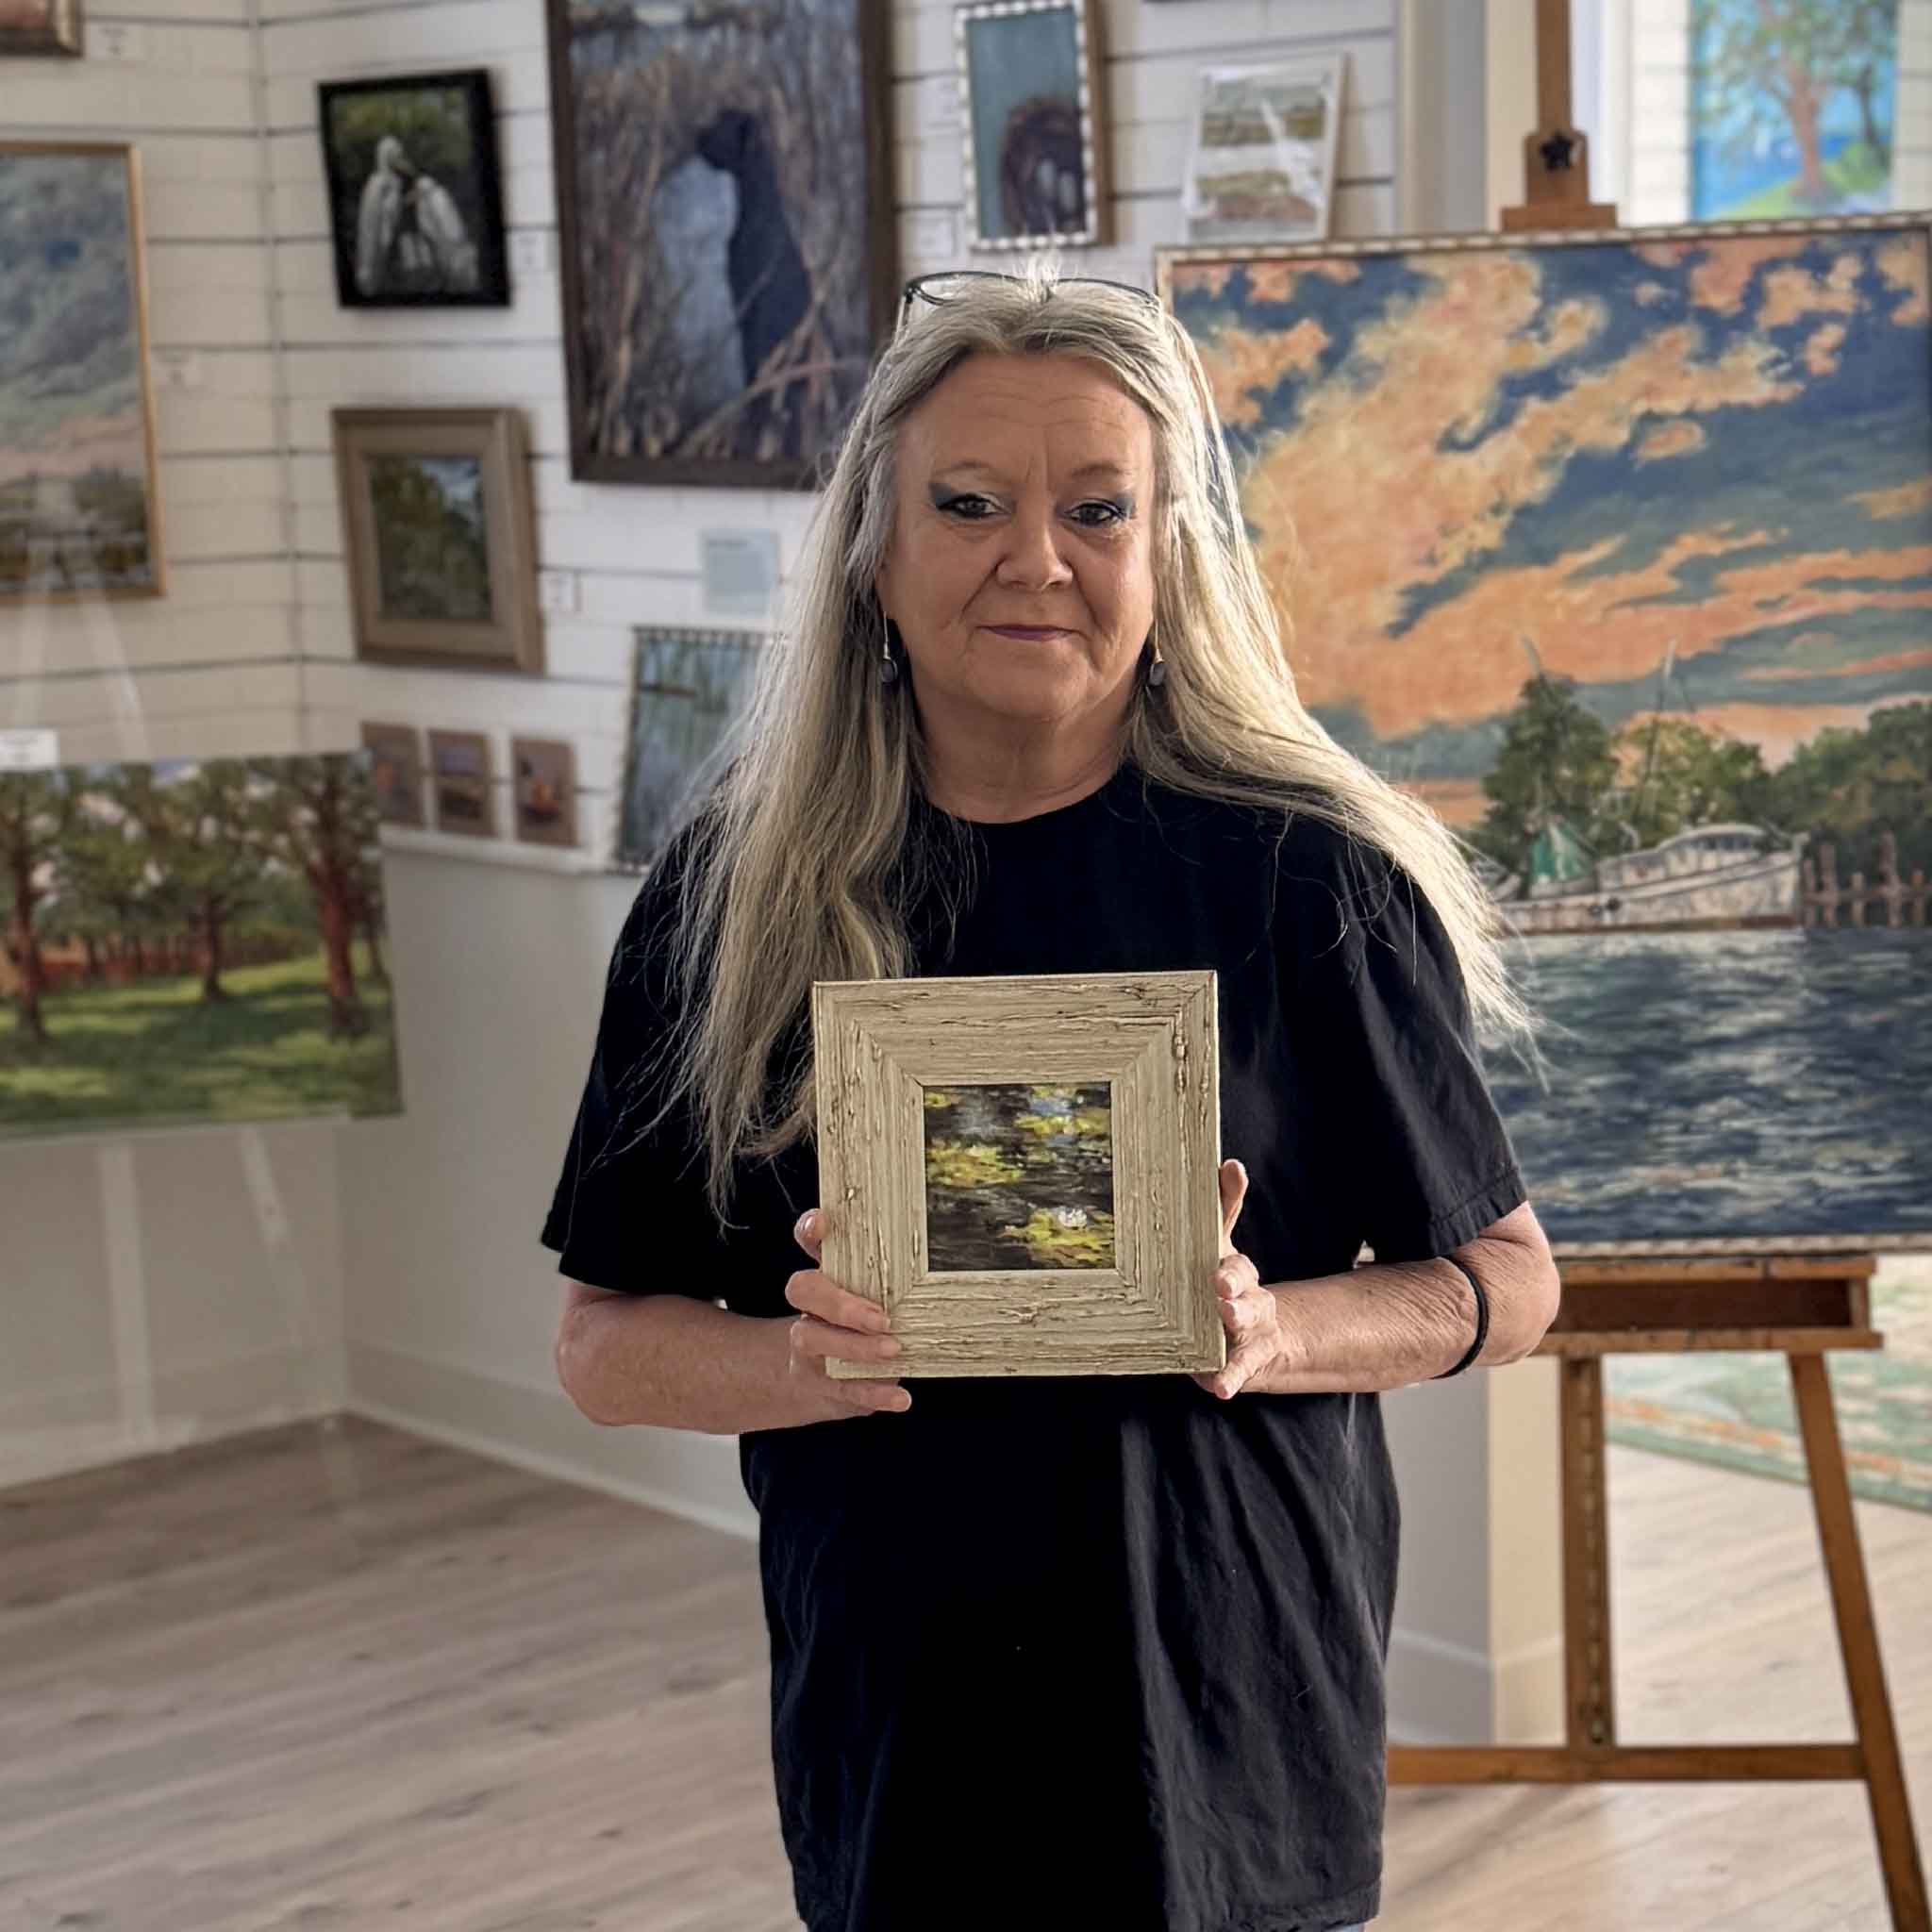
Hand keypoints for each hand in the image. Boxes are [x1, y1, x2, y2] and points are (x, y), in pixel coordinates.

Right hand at [783, 1209, 912, 1418]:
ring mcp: (808, 1346)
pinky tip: (899, 1397)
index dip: (809, 1230)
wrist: (819, 1381)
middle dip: (840, 1303)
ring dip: (855, 1346)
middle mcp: (808, 1307)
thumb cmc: (859, 1327)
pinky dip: (873, 1393)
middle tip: (882, 1317)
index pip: (806, 1242)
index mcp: (824, 1276)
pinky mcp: (819, 1383)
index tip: (822, 1222)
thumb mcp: (870, 1298)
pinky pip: (842, 1389)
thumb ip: (891, 1281)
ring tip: (893, 1350)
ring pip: (814, 1340)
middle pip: (802, 1290)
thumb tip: (945, 1259)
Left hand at [1191, 1159, 1287, 1400]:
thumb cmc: (1225, 1287)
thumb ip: (1223, 1208)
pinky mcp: (1240, 1363)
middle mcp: (1246, 1299)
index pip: (1234, 1254)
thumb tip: (1230, 1163)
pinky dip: (1230, 1378)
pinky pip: (1237, 1371)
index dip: (1231, 1246)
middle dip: (1234, 1282)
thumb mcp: (1218, 1249)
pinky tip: (1220, 1387)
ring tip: (1228, 1314)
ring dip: (1237, 1318)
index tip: (1227, 1223)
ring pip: (1245, 1324)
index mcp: (1236, 1270)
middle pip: (1243, 1287)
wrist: (1259, 1341)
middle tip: (1220, 1282)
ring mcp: (1246, 1332)